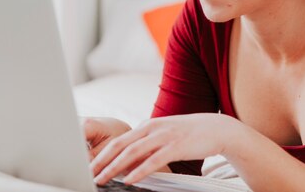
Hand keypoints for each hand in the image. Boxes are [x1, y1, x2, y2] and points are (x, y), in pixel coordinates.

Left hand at [90, 113, 237, 184]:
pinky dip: (140, 170)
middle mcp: (153, 128)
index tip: (88, 167)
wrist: (217, 128)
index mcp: (147, 126)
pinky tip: (130, 179)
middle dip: (101, 161)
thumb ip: (146, 146)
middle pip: (120, 144)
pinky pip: (154, 160)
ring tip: (102, 178)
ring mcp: (164, 136)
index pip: (118, 140)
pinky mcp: (176, 146)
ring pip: (133, 152)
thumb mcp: (163, 136)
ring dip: (115, 167)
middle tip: (88, 174)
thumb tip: (128, 162)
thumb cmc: (189, 134)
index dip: (100, 154)